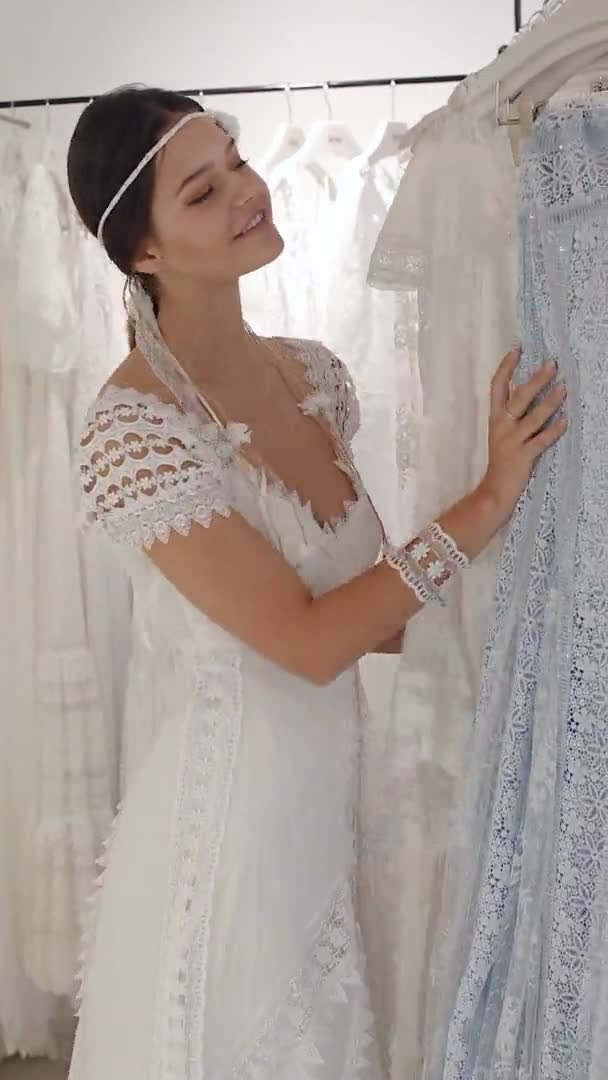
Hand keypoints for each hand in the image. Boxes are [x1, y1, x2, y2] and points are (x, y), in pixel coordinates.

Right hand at [477, 346, 566, 527]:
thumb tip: (529, 393)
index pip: (497, 387)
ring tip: (563, 388)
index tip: (517, 350)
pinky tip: (565, 422)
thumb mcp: (501, 435)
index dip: (506, 368)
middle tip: (552, 364)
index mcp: (495, 419)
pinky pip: (541, 441)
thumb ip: (512, 417)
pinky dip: (553, 431)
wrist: (494, 492)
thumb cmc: (501, 462)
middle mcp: (502, 427)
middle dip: (536, 380)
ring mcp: (512, 442)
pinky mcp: (523, 456)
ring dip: (549, 402)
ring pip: (533, 417)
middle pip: (518, 397)